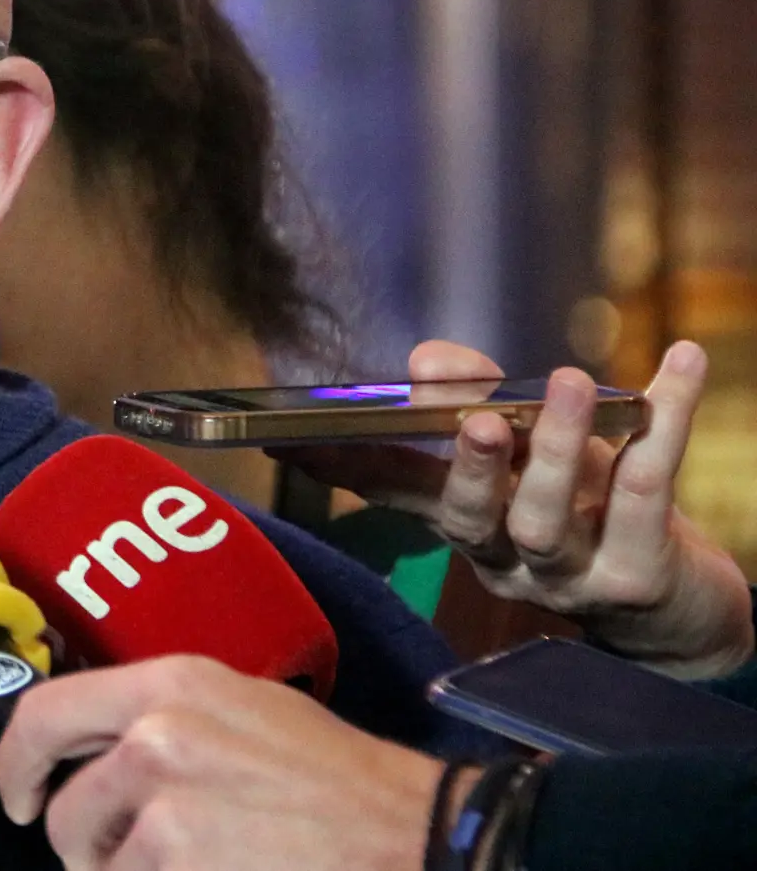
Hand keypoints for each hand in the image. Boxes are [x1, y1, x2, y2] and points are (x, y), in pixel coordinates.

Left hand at [0, 655, 441, 870]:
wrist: (412, 832)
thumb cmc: (334, 776)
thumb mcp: (243, 708)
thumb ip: (162, 719)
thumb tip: (98, 754)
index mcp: (168, 685)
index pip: (42, 715)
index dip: (16, 766)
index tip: (21, 799)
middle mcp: (155, 739)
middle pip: (64, 814)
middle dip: (85, 850)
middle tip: (122, 859)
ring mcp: (167, 812)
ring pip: (100, 869)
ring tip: (197, 866)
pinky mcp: (179, 867)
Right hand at [281, 341, 753, 678]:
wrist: (680, 607)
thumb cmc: (589, 507)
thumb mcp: (530, 445)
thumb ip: (475, 396)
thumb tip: (427, 362)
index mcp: (463, 521)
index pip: (389, 488)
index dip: (339, 463)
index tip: (288, 439)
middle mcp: (501, 557)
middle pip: (469, 519)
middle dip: (468, 468)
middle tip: (477, 421)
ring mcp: (567, 576)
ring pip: (547, 518)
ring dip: (556, 445)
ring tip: (568, 382)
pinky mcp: (638, 580)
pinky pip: (649, 494)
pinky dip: (667, 420)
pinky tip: (681, 362)